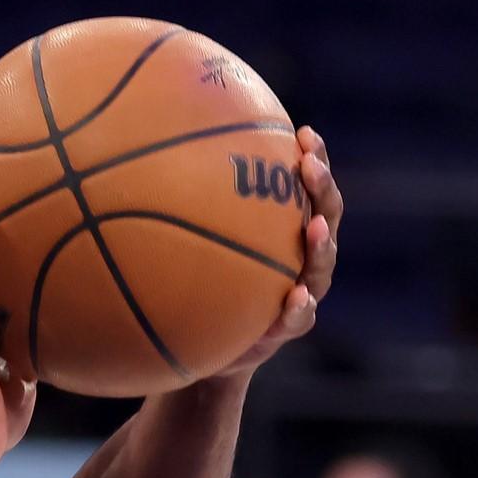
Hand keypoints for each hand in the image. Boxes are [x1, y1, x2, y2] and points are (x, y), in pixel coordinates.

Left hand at [214, 125, 342, 379]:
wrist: (207, 343)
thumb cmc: (201, 280)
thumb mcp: (192, 239)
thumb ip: (189, 203)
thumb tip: (153, 152)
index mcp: (287, 226)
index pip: (309, 186)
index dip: (314, 159)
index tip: (305, 133)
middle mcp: (301, 254)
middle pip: (325, 216)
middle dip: (322, 190)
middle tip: (310, 167)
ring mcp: (301, 289)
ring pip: (321, 266)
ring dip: (321, 245)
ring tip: (314, 228)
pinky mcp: (287, 326)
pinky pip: (299, 317)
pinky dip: (299, 308)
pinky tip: (295, 298)